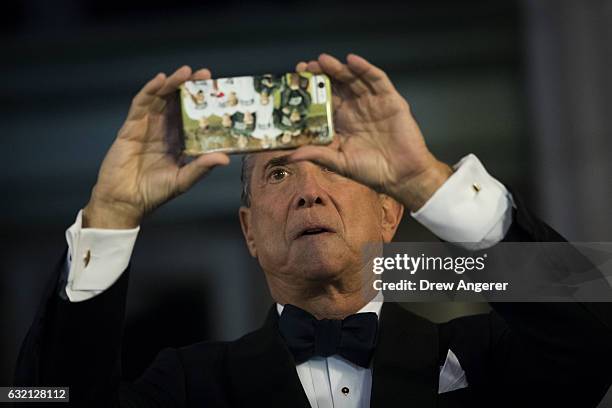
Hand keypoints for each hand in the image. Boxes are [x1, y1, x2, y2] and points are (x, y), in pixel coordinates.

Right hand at [83, 66, 229, 228]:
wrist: (124, 202)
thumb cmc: (154, 193)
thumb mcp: (183, 180)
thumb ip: (201, 167)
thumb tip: (225, 159)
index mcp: (179, 141)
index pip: (193, 116)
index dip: (203, 103)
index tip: (217, 91)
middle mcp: (164, 130)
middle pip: (178, 102)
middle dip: (190, 86)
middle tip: (205, 74)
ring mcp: (146, 126)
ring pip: (160, 99)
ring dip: (172, 83)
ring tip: (185, 72)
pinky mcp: (130, 127)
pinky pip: (140, 105)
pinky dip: (149, 90)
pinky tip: (160, 80)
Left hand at [289, 54, 451, 211]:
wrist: (402, 176)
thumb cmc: (371, 171)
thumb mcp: (339, 162)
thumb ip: (317, 154)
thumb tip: (290, 155)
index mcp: (342, 122)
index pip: (323, 100)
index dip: (311, 90)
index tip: (296, 81)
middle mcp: (355, 109)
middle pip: (336, 85)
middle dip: (322, 74)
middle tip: (306, 67)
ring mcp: (373, 102)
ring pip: (353, 79)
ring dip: (339, 68)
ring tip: (323, 60)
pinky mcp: (390, 100)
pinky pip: (377, 80)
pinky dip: (366, 69)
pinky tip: (353, 61)